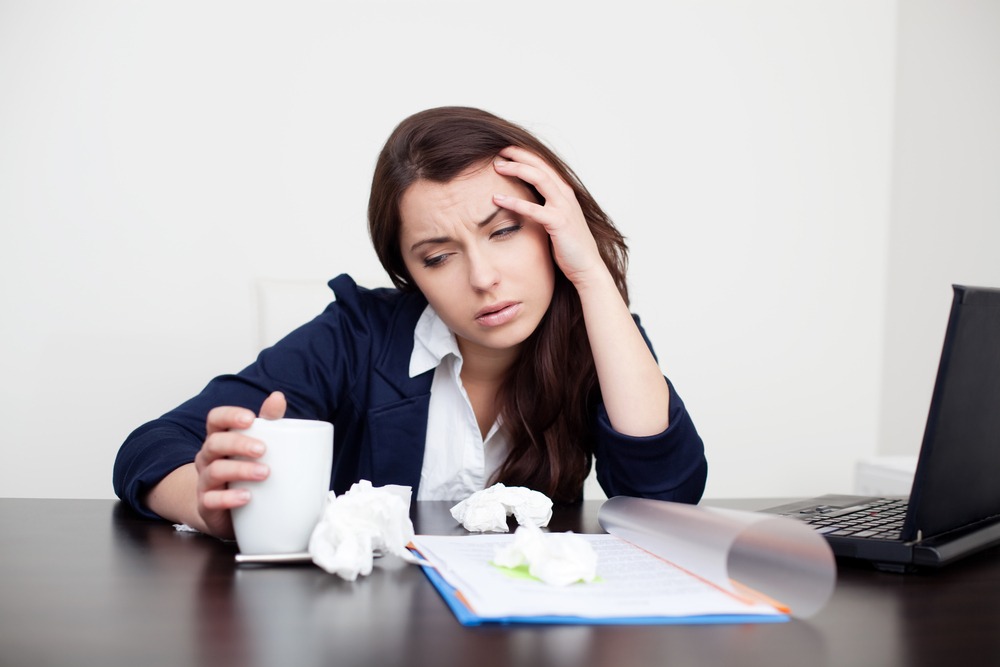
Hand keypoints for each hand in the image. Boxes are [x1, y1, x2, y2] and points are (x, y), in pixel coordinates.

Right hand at [192, 391, 286, 537]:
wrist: (227, 511)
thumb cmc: (244, 470)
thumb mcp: (258, 444)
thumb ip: (268, 422)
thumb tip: (278, 397)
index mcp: (220, 438)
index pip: (215, 419)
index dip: (229, 416)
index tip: (250, 418)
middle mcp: (208, 458)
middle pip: (214, 443)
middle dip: (238, 443)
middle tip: (263, 449)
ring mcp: (205, 481)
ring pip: (214, 470)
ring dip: (240, 470)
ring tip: (264, 473)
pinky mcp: (206, 505)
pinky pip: (211, 500)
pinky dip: (229, 498)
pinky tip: (247, 497)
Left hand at [492, 146, 606, 287]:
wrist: (587, 267)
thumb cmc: (569, 246)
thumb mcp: (557, 220)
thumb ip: (545, 207)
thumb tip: (526, 202)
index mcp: (565, 193)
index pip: (544, 165)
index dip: (526, 154)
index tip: (507, 151)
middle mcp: (566, 195)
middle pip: (541, 165)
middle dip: (520, 155)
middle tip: (499, 151)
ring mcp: (564, 207)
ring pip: (539, 178)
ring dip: (517, 169)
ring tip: (497, 166)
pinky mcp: (559, 223)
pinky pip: (534, 209)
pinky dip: (514, 202)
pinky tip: (497, 199)